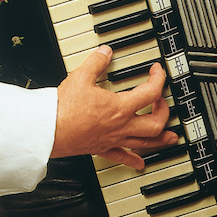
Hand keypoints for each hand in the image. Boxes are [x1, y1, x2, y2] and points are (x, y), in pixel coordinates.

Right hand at [51, 46, 179, 168]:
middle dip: (164, 111)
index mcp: (119, 107)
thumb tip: (105, 52)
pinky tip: (140, 164)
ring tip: (171, 137)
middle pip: (155, 123)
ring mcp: (112, 139)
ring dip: (160, 139)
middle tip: (162, 101)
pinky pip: (121, 157)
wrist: (46, 132)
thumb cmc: (61, 110)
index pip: (151, 92)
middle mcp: (120, 126)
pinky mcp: (100, 148)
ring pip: (144, 143)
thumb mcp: (81, 77)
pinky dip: (133, 160)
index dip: (159, 78)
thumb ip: (96, 62)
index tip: (156, 71)